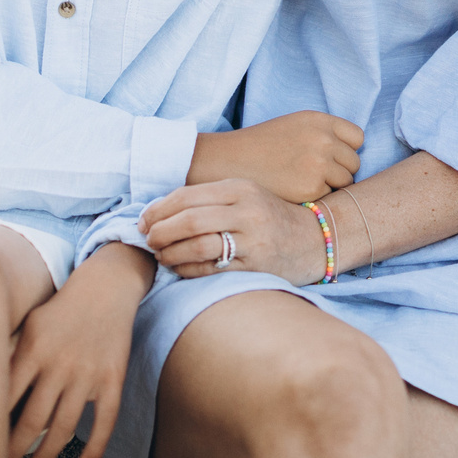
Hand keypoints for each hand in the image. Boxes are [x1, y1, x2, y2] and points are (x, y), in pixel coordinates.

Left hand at [6, 243, 150, 457]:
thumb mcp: (29, 324)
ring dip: (46, 456)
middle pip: (32, 421)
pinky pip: (106, 419)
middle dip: (13, 452)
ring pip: (65, 427)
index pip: (5, 399)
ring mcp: (88, 374)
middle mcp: (59, 365)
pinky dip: (96, 447)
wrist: (107, 286)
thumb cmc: (60, 308)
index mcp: (32, 351)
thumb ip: (9, 355)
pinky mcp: (113, 378)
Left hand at [142, 180, 326, 281]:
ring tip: (160, 255)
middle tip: (147, 239)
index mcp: (241, 188)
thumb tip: (160, 210)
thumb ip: (208, 198)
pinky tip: (178, 268)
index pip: (187, 195)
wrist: (314, 239)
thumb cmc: (269, 217)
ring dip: (170, 253)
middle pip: (189, 220)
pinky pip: (211, 270)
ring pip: (198, 246)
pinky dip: (186, 270)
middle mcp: (248, 211)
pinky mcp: (255, 267)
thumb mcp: (245, 195)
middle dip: (160, 232)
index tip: (143, 220)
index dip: (158, 209)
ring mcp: (253, 241)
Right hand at [191, 110, 362, 202]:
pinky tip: (295, 192)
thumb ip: (325, 134)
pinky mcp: (312, 188)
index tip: (332, 158)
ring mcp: (319, 164)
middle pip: (354, 163)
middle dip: (339, 171)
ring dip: (330, 187)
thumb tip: (352, 154)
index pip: (357, 138)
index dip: (346, 150)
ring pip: (345, 183)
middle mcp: (323, 139)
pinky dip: (316, 199)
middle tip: (314, 176)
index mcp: (320, 120)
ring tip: (303, 184)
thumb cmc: (262, 146)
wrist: (229, 162)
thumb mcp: (295, 126)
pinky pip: (329, 197)